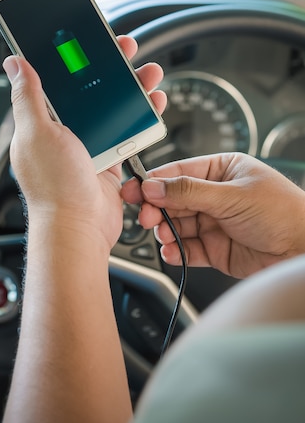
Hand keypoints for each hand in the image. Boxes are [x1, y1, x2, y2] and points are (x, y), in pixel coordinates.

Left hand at [3, 36, 165, 252]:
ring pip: (111, 109)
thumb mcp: (37, 132)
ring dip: (130, 89)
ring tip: (148, 73)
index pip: (57, 80)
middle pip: (89, 90)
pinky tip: (151, 104)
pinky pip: (125, 133)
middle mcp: (62, 133)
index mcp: (40, 123)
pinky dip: (139, 118)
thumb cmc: (54, 187)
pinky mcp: (107, 161)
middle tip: (126, 50)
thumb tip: (14, 63)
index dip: (74, 58)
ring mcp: (86, 147)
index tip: (90, 41)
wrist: (79, 229)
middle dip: (110, 68)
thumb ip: (27, 96)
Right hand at [121, 153, 304, 278]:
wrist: (304, 251)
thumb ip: (188, 192)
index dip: (154, 181)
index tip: (134, 190)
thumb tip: (154, 186)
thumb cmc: (284, 213)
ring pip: (177, 225)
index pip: (179, 172)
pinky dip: (176, 251)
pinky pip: (187, 248)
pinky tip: (172, 252)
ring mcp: (214, 222)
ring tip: (164, 235)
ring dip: (165, 231)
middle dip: (157, 209)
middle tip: (147, 217)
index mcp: (221, 170)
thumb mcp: (232, 196)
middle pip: (173, 200)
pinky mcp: (215, 249)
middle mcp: (215, 195)